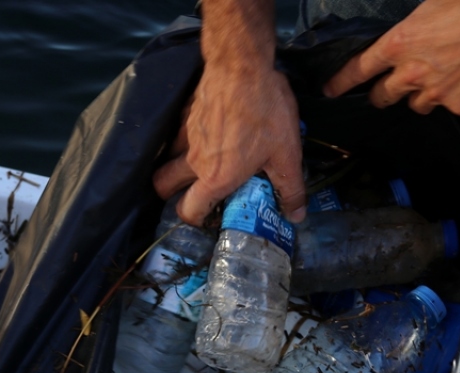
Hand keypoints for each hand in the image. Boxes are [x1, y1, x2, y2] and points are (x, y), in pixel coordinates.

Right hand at [152, 0, 305, 225]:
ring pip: (168, 159)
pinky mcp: (186, 113)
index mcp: (216, 178)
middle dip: (173, 194)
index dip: (196, 219)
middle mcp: (193, 160)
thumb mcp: (287, 154)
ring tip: (200, 164)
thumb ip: (290, 188)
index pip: (188, 211)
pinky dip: (184, 141)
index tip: (211, 215)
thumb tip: (296, 215)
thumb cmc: (265, 112)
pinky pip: (177, 135)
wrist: (242, 66)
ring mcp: (186, 135)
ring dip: (177, 166)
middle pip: (163, 186)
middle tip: (196, 191)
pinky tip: (207, 134)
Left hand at [323, 0, 459, 114]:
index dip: (341, 82)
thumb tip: (412, 30)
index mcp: (399, 43)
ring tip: (438, 78)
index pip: (358, 69)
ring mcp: (436, 93)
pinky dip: (454, 97)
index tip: (331, 90)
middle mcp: (412, 73)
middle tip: (387, 89)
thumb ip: (413, 27)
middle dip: (381, 94)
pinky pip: (449, 106)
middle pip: (383, 95)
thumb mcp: (432, 3)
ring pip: (416, 104)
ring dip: (420, 95)